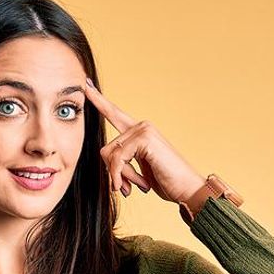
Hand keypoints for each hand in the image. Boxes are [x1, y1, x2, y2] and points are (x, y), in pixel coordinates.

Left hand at [82, 77, 205, 203]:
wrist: (187, 189)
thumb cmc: (166, 181)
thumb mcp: (138, 170)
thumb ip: (121, 162)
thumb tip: (108, 163)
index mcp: (139, 131)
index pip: (113, 113)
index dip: (99, 100)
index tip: (86, 84)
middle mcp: (141, 126)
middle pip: (106, 149)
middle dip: (114, 173)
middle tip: (128, 188)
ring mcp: (144, 130)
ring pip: (111, 156)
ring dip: (122, 177)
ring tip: (140, 186)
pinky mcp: (145, 139)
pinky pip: (118, 159)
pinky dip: (123, 176)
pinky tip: (140, 185)